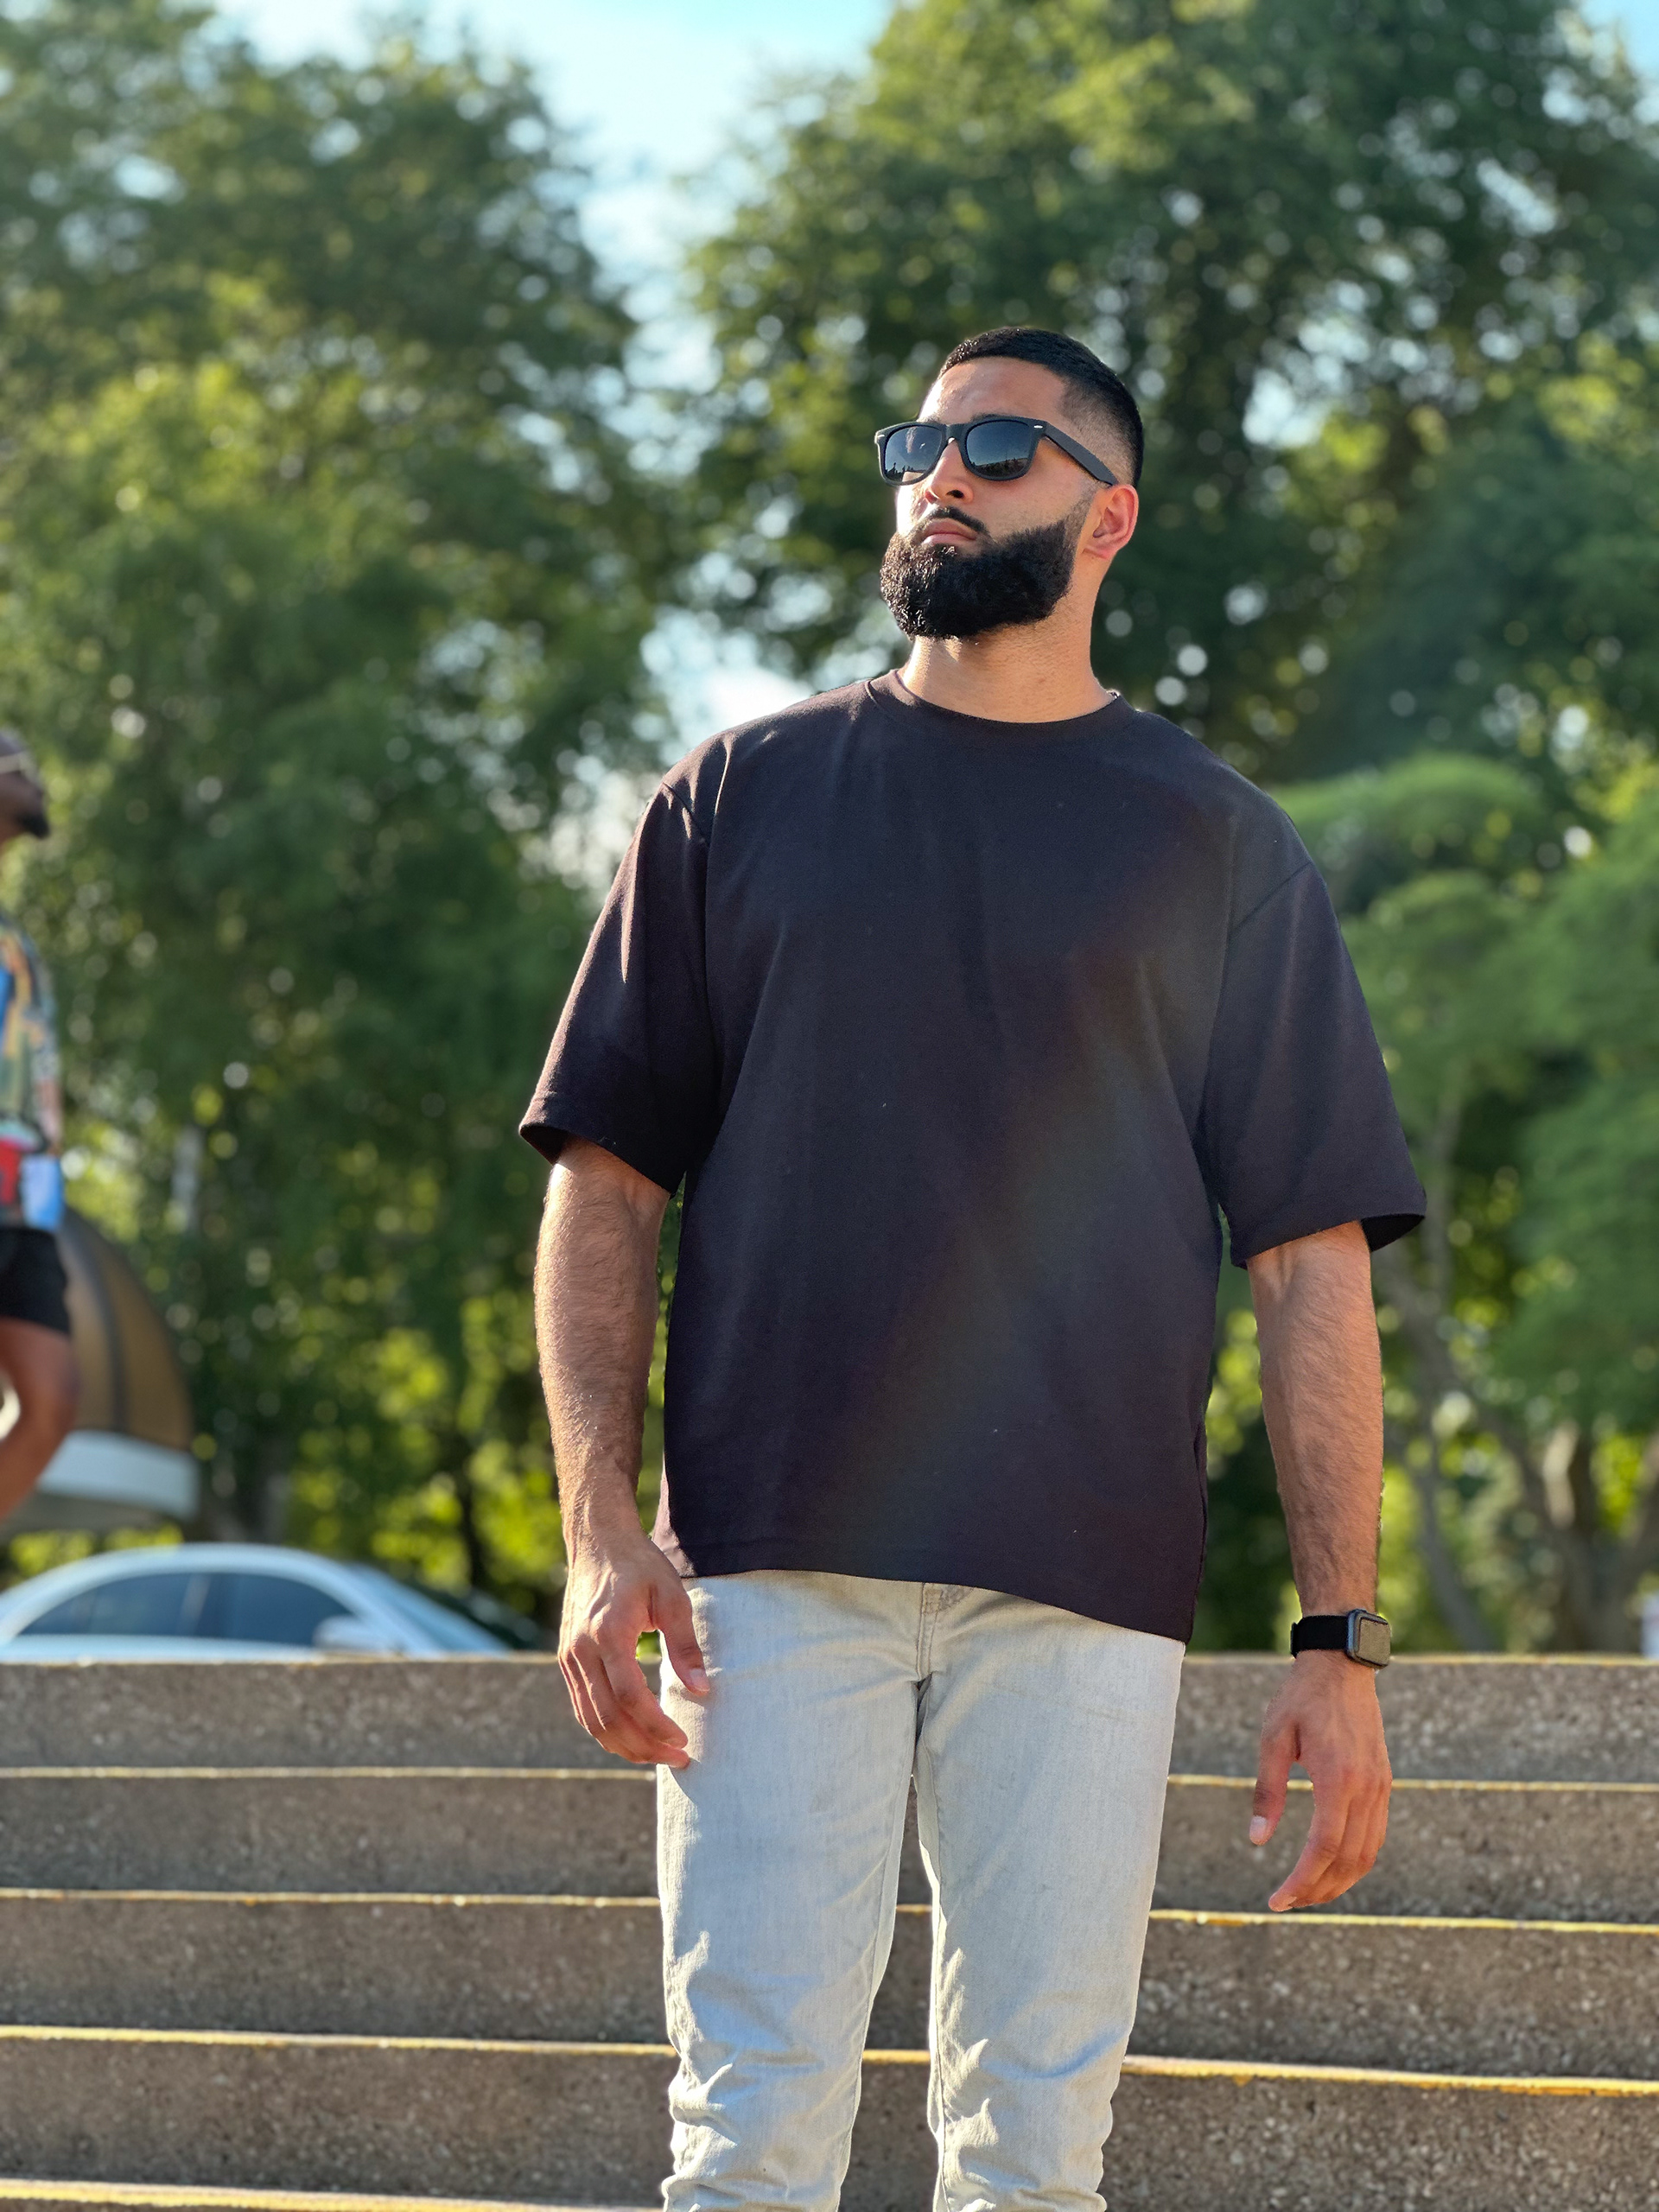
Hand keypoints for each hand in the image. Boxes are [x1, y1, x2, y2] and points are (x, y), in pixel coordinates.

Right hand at [558, 1525, 708, 1766]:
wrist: (597, 1542)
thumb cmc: (640, 1566)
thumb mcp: (672, 1597)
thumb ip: (686, 1646)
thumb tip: (702, 1690)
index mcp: (608, 1634)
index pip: (630, 1698)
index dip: (656, 1726)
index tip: (684, 1740)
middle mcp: (581, 1651)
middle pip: (608, 1718)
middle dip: (644, 1746)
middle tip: (678, 1757)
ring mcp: (569, 1657)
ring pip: (591, 1720)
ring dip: (624, 1745)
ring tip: (659, 1755)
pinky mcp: (567, 1660)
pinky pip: (582, 1708)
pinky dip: (606, 1730)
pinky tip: (632, 1736)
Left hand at [1250, 1651, 1390, 1909]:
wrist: (1342, 1666)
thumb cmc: (1301, 1698)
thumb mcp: (1273, 1737)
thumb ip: (1268, 1790)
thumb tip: (1257, 1839)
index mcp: (1337, 1777)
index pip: (1323, 1847)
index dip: (1302, 1880)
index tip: (1276, 1900)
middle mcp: (1366, 1787)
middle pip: (1348, 1859)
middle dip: (1317, 1889)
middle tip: (1286, 1902)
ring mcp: (1380, 1787)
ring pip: (1367, 1854)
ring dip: (1339, 1882)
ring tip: (1307, 1893)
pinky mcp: (1383, 1783)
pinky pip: (1375, 1835)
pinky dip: (1355, 1861)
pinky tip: (1331, 1867)